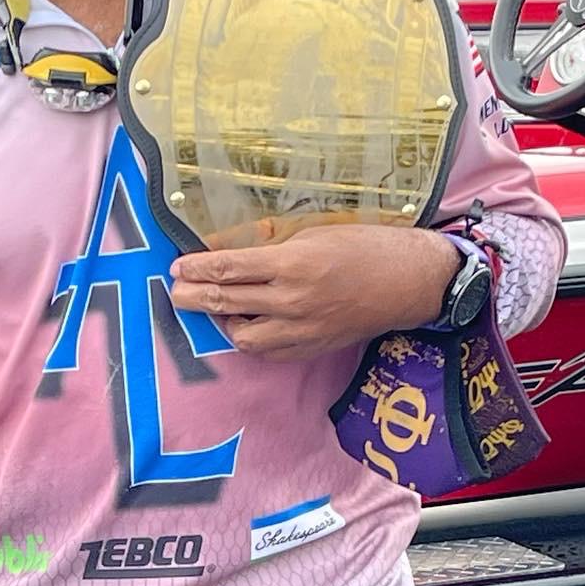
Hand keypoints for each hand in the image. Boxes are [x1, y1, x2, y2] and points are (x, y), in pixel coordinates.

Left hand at [169, 222, 460, 360]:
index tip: (177, 267)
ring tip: (213, 308)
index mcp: (292, 264)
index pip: (228, 269)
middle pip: (227, 303)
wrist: (407, 282)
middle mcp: (293, 301)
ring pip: (244, 336)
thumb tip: (229, 252)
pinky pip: (270, 352)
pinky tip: (246, 325)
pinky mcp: (312, 349)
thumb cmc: (364, 247)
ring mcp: (303, 330)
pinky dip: (253, 339)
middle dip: (194, 298)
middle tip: (176, 292)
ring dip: (222, 322)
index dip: (197, 269)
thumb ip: (271, 247)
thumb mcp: (313, 234)